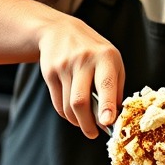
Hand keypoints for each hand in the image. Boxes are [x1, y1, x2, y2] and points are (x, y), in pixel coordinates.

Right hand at [37, 16, 123, 138]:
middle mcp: (84, 60)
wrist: (60, 30)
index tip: (107, 122)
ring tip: (84, 123)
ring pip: (68, 106)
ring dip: (77, 121)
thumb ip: (115, 87)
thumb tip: (114, 116)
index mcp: (106, 57)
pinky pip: (57, 102)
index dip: (106, 105)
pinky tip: (73, 113)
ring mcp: (64, 66)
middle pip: (80, 101)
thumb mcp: (112, 61)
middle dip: (87, 124)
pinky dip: (66, 114)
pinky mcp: (50, 72)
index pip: (106, 84)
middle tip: (93, 134)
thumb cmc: (93, 51)